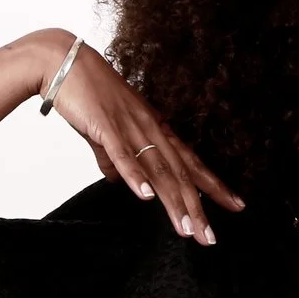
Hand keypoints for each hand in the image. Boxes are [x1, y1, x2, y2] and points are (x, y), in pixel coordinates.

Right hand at [20, 30, 243, 243]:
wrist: (62, 59)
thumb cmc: (85, 92)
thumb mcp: (107, 130)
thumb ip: (113, 157)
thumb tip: (118, 180)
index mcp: (154, 128)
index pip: (190, 162)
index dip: (213, 185)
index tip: (236, 204)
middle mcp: (149, 128)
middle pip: (180, 173)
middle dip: (197, 208)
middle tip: (211, 238)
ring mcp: (129, 126)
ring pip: (158, 170)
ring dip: (174, 202)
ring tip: (187, 230)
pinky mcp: (105, 125)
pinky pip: (123, 154)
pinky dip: (135, 176)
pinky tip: (146, 197)